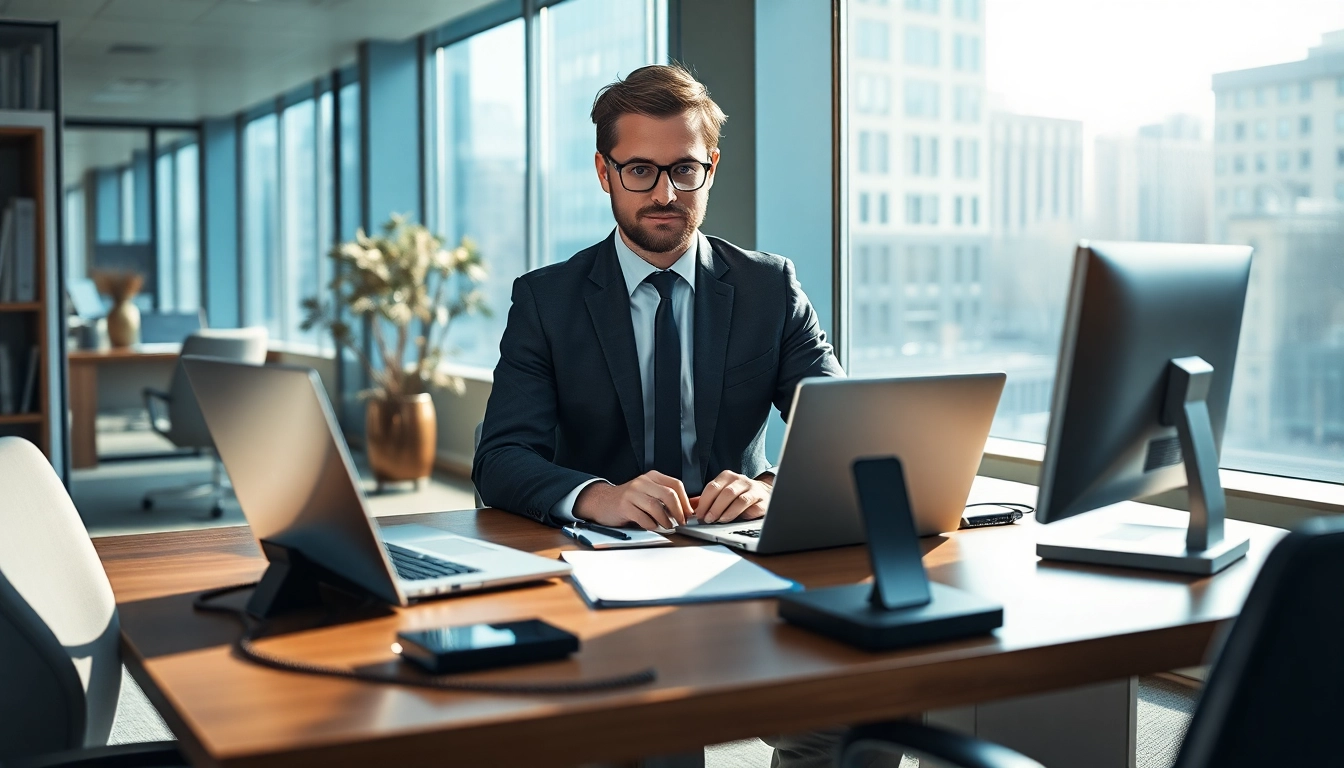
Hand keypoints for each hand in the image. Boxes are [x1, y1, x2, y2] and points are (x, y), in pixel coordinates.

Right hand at [574, 471, 692, 530]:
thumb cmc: (629, 500)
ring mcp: (632, 493)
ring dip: (666, 520)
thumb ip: (667, 499)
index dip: (685, 501)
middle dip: (678, 511)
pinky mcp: (624, 505)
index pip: (676, 485)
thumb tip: (690, 508)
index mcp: (652, 477)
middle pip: (669, 494)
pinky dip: (652, 525)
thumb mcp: (649, 493)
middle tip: (681, 522)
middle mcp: (642, 482)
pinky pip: (643, 517)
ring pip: (656, 506)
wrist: (602, 501)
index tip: (688, 514)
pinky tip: (654, 527)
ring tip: (668, 527)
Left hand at [695, 470, 772, 523]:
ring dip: (729, 512)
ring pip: (741, 500)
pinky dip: (746, 515)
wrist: (762, 493)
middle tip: (708, 519)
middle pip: (726, 493)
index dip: (704, 502)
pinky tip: (739, 520)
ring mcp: (754, 490)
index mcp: (727, 476)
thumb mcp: (720, 492)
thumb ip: (706, 499)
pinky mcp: (763, 501)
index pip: (713, 487)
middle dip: (715, 508)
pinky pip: (755, 508)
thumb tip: (689, 508)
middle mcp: (741, 480)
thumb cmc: (736, 494)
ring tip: (721, 521)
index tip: (699, 514)